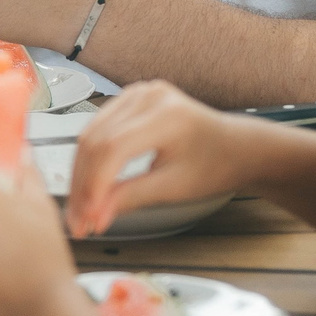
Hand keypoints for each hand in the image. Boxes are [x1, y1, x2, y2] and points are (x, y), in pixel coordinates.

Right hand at [64, 82, 276, 238]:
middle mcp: (146, 95)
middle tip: (79, 222)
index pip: (112, 149)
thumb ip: (132, 197)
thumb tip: (95, 216)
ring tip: (81, 211)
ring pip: (90, 136)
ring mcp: (136, 93)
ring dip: (80, 176)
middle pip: (95, 141)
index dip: (94, 186)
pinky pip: (97, 130)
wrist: (236, 147)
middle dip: (83, 186)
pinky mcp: (129, 101)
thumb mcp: (175, 187)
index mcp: (165, 114)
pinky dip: (90, 162)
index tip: (88, 220)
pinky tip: (88, 188)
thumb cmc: (215, 164)